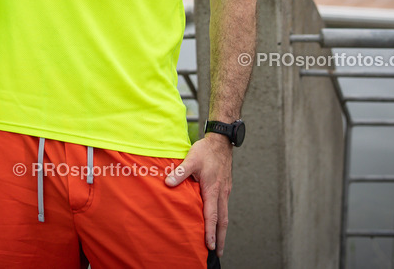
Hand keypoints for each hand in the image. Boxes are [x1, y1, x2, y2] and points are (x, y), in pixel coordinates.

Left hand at [165, 133, 232, 255]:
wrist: (221, 142)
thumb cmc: (206, 150)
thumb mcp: (191, 159)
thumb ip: (180, 172)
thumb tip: (168, 183)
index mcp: (212, 189)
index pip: (212, 215)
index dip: (211, 231)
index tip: (210, 245)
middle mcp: (221, 193)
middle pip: (223, 220)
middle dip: (220, 238)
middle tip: (218, 253)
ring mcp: (224, 191)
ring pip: (225, 215)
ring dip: (222, 230)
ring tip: (219, 243)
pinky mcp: (225, 188)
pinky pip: (224, 207)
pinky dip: (222, 219)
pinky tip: (217, 222)